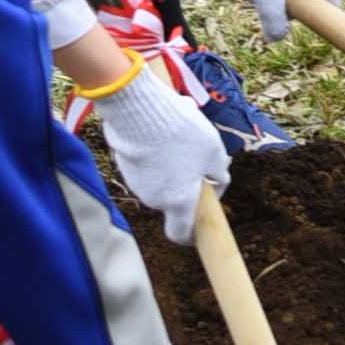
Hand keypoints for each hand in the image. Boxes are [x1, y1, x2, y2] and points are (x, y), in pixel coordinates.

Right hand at [93, 70, 229, 243]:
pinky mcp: (125, 166)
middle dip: (185, 187)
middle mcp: (155, 199)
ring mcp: (137, 184)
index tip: (198, 228)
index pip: (181, 234)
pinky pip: (146, 169)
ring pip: (159, 183)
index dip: (191, 235)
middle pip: (173, 202)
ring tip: (179, 139)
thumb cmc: (182, 133)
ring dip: (171, 169)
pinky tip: (161, 134)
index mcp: (179, 201)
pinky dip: (155, 158)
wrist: (140, 110)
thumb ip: (219, 175)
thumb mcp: (214, 153)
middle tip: (198, 162)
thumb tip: (217, 183)